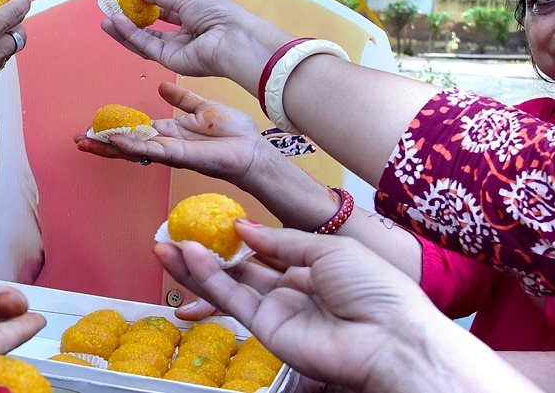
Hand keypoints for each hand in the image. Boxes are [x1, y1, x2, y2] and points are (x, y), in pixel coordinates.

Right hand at [75, 82, 269, 186]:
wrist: (253, 149)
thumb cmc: (233, 133)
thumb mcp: (202, 108)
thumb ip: (182, 99)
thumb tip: (163, 86)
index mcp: (171, 131)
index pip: (137, 130)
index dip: (116, 128)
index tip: (95, 125)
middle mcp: (167, 143)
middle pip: (129, 143)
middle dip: (104, 142)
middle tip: (80, 139)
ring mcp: (172, 151)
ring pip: (135, 149)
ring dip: (111, 146)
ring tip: (89, 142)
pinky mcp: (182, 156)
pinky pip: (154, 150)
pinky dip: (134, 147)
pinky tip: (118, 142)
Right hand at [101, 0, 291, 90]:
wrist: (233, 40)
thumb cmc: (219, 15)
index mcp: (194, 16)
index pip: (165, 9)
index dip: (146, 0)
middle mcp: (184, 34)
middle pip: (151, 27)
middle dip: (131, 17)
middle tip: (111, 6)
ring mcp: (177, 49)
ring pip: (145, 39)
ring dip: (125, 29)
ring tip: (106, 17)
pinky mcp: (170, 61)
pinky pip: (146, 47)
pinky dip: (130, 35)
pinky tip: (116, 23)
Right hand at [156, 221, 446, 391]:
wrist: (391, 336)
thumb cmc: (376, 288)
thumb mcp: (329, 247)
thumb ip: (281, 240)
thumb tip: (243, 226)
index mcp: (314, 266)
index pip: (268, 249)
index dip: (241, 235)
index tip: (215, 219)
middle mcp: (291, 289)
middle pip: (239, 268)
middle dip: (207, 252)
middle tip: (175, 232)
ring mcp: (277, 310)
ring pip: (227, 284)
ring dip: (195, 266)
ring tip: (163, 245)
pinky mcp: (267, 329)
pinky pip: (232, 299)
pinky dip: (208, 278)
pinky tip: (188, 257)